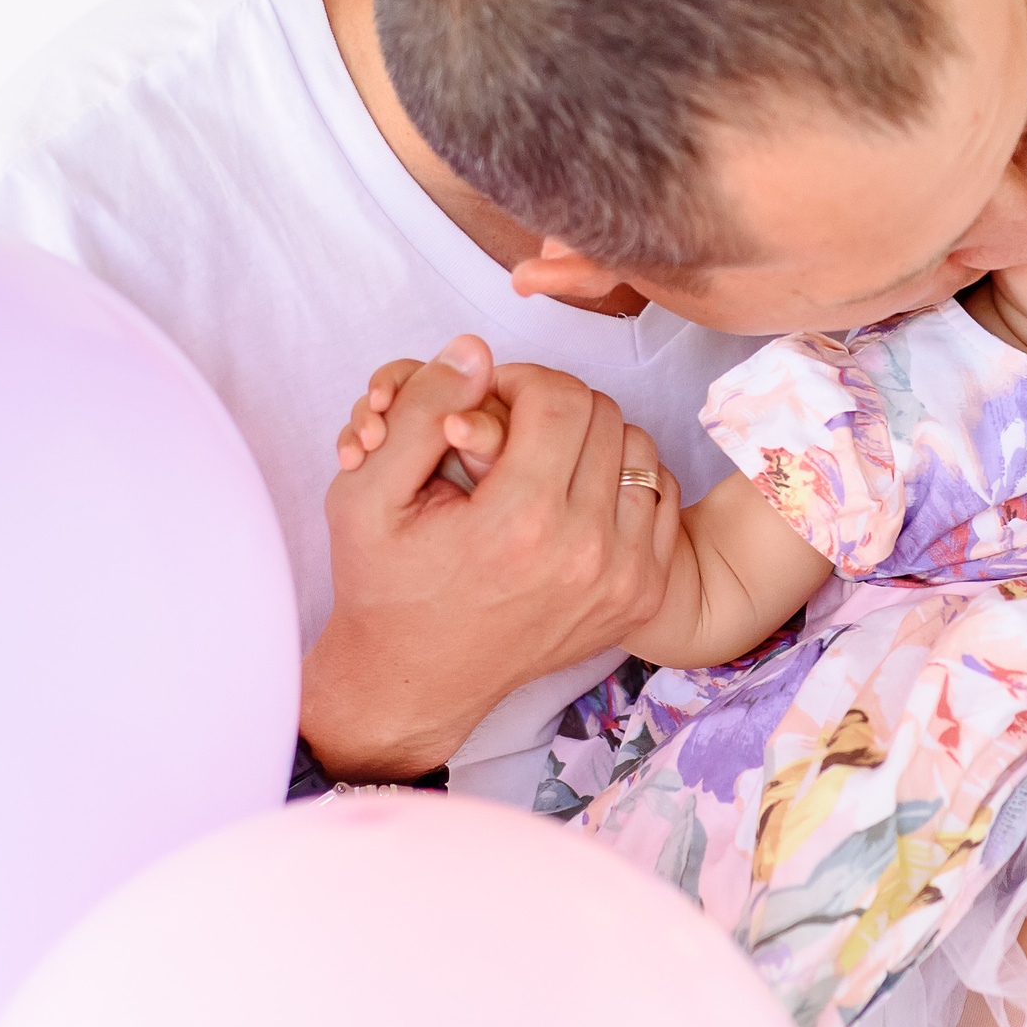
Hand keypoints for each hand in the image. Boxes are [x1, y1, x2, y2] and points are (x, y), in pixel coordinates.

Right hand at [302, 335, 681, 781]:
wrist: (417, 677)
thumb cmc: (386, 583)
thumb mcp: (366, 493)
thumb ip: (419, 411)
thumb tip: (475, 350)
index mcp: (519, 521)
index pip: (559, 397)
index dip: (520, 379)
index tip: (488, 396)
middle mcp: (586, 551)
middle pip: (604, 415)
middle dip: (554, 404)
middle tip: (512, 423)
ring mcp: (624, 578)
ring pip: (639, 449)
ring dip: (592, 439)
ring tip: (541, 458)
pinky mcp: (642, 594)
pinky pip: (660, 497)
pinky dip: (623, 481)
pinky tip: (574, 494)